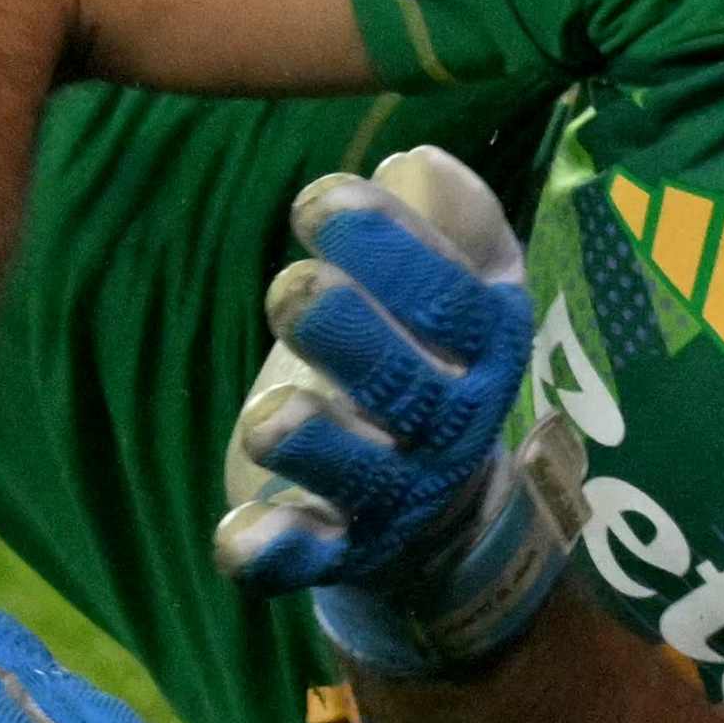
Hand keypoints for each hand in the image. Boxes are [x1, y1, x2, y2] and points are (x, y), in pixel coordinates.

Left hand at [210, 145, 577, 680]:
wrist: (436, 517)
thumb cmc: (420, 364)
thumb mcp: (446, 298)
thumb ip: (438, 229)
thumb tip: (416, 166)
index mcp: (483, 346)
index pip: (452, 297)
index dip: (392, 246)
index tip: (320, 196)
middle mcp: (450, 425)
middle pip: (407, 384)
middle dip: (348, 333)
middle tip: (292, 287)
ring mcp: (395, 494)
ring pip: (361, 474)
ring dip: (315, 442)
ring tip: (271, 417)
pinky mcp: (338, 549)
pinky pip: (307, 556)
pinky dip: (273, 552)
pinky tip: (239, 535)